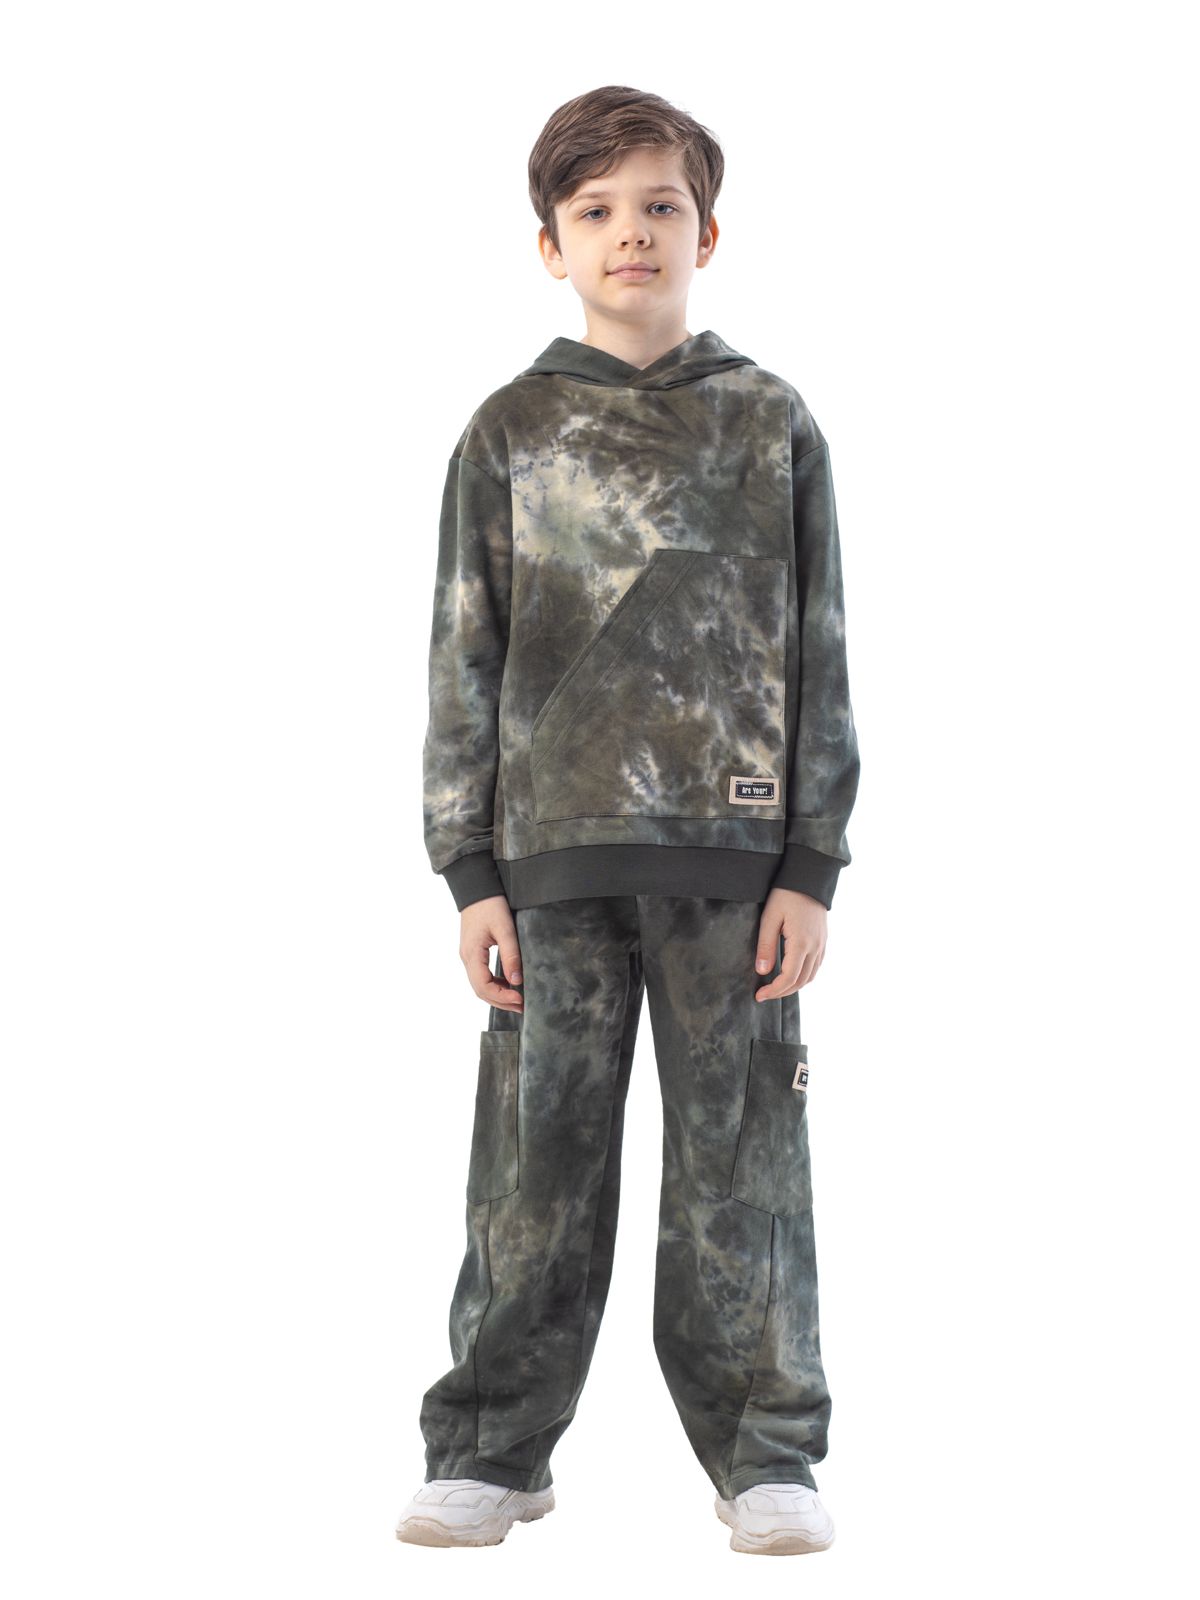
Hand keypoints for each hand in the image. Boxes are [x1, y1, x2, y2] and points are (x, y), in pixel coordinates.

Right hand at [460, 895, 523, 1011]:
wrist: (477, 888)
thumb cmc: (491, 905)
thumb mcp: (505, 928)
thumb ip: (511, 955)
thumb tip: (517, 981)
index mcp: (472, 954)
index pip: (483, 986)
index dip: (502, 997)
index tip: (520, 999)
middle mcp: (466, 958)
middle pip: (480, 990)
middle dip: (501, 1001)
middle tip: (522, 1007)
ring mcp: (468, 956)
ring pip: (480, 985)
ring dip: (498, 994)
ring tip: (517, 1000)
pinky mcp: (473, 952)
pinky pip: (481, 975)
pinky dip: (494, 984)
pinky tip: (509, 985)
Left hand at [753, 886, 826, 998]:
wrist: (808, 878)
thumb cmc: (786, 895)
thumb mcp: (770, 918)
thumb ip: (766, 946)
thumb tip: (763, 971)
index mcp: (802, 943)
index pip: (789, 978)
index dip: (774, 991)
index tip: (759, 995)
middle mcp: (815, 947)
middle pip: (801, 981)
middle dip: (782, 992)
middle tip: (764, 995)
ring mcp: (822, 944)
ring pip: (811, 976)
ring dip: (794, 986)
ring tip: (776, 988)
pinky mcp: (823, 940)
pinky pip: (816, 966)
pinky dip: (804, 976)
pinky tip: (791, 975)